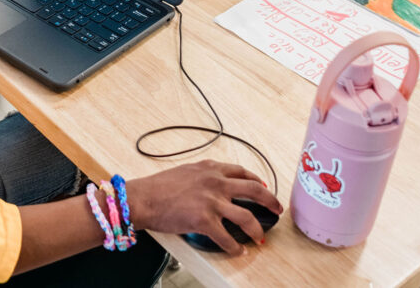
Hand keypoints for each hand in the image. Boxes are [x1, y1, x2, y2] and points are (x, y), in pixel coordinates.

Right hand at [126, 160, 283, 255]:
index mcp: (210, 169)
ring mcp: (212, 202)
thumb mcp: (185, 171)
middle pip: (255, 190)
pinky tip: (238, 251)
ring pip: (247, 217)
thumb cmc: (157, 187)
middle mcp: (215, 182)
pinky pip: (227, 238)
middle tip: (277, 210)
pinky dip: (235, 248)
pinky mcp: (205, 221)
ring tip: (261, 238)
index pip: (242, 172)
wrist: (142, 198)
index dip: (257, 181)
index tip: (263, 186)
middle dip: (271, 202)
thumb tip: (213, 184)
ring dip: (257, 230)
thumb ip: (203, 175)